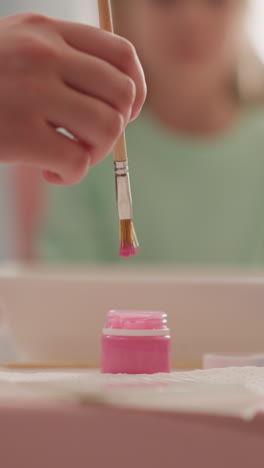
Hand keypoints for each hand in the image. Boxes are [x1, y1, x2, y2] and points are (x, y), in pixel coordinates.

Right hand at [0, 13, 145, 183]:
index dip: (137, 89)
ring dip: (96, 154)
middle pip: (122, 95)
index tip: (127, 113)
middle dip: (117, 127)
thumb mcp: (20, 51)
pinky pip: (78, 162)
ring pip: (107, 129)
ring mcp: (31, 93)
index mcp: (47, 32)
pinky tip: (49, 173)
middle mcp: (43, 56)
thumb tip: (122, 102)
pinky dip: (71, 176)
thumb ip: (67, 63)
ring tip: (72, 157)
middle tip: (90, 140)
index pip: (122, 54)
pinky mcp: (19, 133)